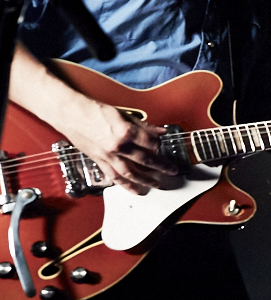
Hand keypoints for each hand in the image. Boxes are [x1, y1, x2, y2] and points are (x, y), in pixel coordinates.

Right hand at [58, 97, 177, 193]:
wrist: (69, 113)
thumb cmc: (93, 110)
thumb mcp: (123, 114)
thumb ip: (144, 125)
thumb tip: (161, 131)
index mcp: (126, 132)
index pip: (151, 143)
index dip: (160, 145)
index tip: (164, 146)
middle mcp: (118, 146)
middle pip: (145, 160)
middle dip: (161, 166)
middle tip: (172, 171)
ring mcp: (107, 156)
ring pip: (130, 173)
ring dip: (145, 180)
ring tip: (156, 184)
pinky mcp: (98, 160)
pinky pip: (114, 176)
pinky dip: (125, 185)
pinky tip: (134, 189)